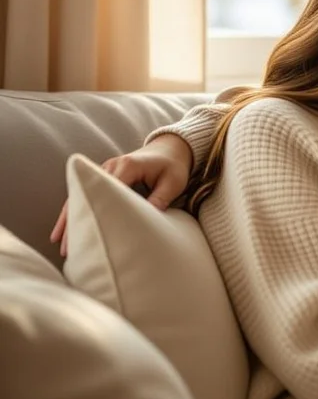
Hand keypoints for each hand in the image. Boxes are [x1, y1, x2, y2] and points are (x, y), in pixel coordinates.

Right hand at [50, 133, 192, 256]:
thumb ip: (161, 198)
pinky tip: (64, 232)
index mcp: (128, 166)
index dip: (96, 211)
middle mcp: (111, 166)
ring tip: (61, 247)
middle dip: (76, 222)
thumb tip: (149, 220)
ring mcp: (104, 171)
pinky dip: (74, 213)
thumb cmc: (173, 166)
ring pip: (79, 197)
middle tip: (68, 249)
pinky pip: (84, 196)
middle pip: (86, 196)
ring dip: (69, 221)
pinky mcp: (104, 177)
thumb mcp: (174, 182)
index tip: (88, 233)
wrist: (170, 149)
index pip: (106, 190)